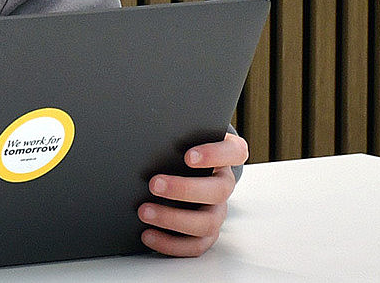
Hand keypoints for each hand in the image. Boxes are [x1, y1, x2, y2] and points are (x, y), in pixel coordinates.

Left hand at [140, 131, 246, 256]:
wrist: (181, 170)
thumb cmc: (181, 148)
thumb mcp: (184, 136)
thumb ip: (176, 134)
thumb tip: (145, 133)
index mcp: (226, 156)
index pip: (235, 153)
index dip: (215, 155)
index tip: (188, 156)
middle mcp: (225, 184)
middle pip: (218, 191)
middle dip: (184, 189)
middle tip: (154, 184)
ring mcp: (218, 211)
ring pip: (206, 222)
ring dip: (173, 219)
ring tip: (144, 212)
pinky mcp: (206, 233)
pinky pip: (195, 245)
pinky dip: (170, 243)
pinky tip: (147, 234)